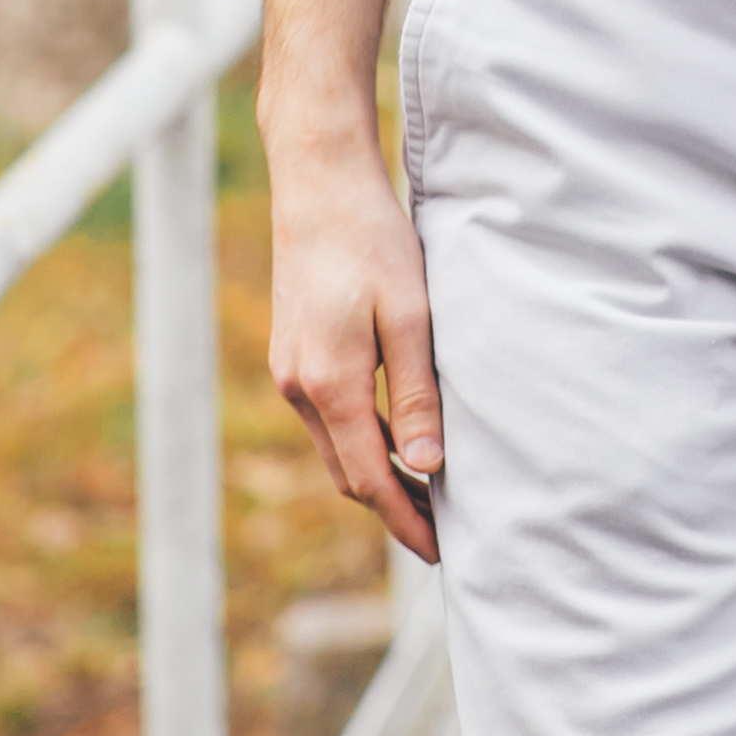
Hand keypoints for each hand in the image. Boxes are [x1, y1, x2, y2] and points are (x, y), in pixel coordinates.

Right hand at [265, 122, 444, 560]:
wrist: (319, 184)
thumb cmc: (373, 240)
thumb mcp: (410, 315)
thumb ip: (417, 393)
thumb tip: (429, 467)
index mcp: (330, 383)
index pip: (371, 478)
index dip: (407, 520)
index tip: (443, 551)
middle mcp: (299, 387)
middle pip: (349, 472)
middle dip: (394, 507)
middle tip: (445, 532)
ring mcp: (289, 371)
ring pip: (337, 446)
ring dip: (377, 473)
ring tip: (429, 493)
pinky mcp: (293, 353)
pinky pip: (329, 416)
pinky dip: (362, 438)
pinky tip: (397, 436)